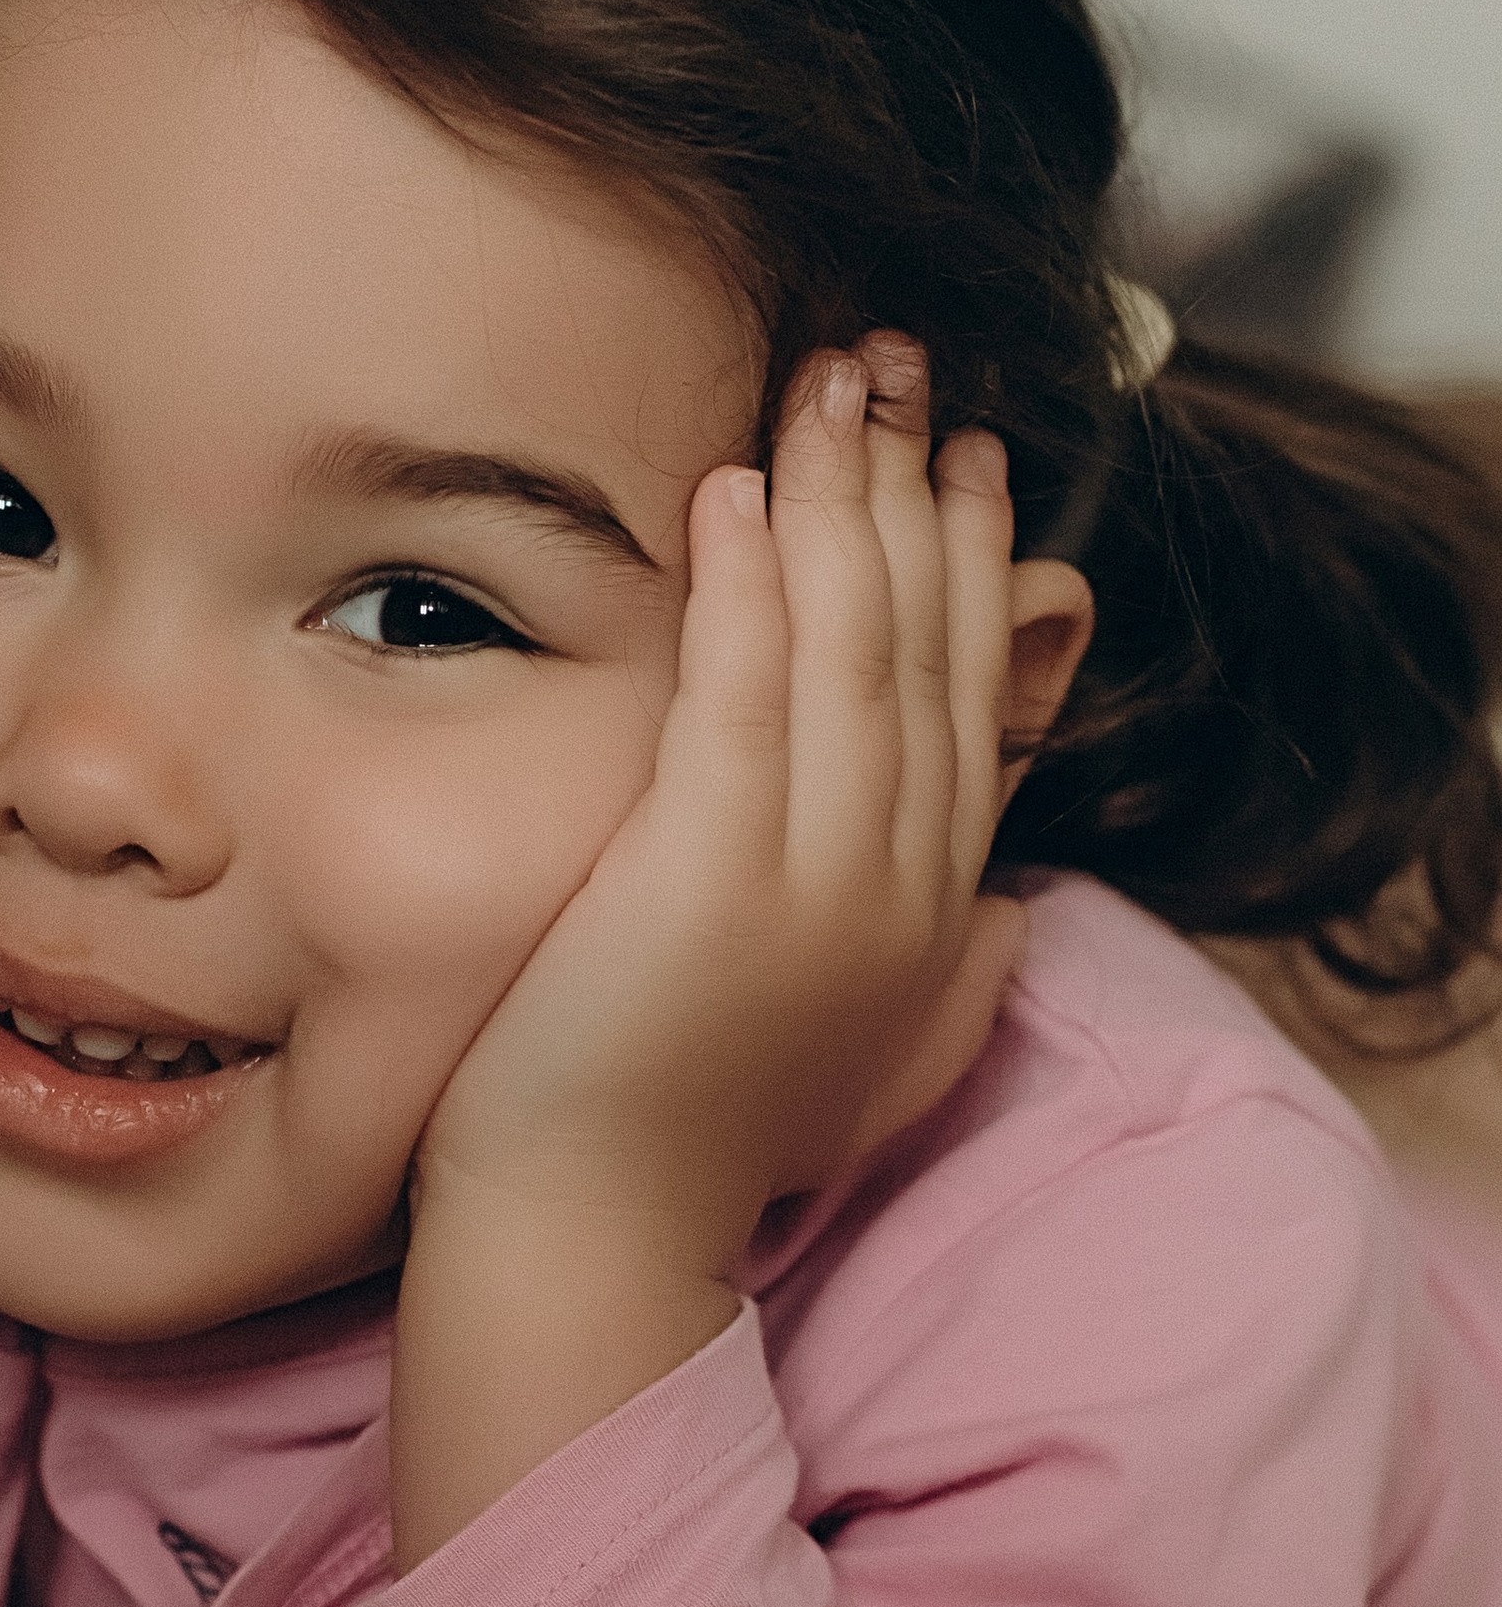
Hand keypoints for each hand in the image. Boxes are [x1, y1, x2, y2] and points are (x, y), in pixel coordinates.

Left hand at [390, 339, 1019, 1565]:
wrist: (598, 1244)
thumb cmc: (695, 1152)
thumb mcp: (862, 1061)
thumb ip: (945, 982)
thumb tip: (1008, 918)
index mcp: (932, 912)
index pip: (968, 696)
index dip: (971, 562)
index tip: (965, 455)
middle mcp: (901, 886)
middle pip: (923, 644)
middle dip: (916, 487)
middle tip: (899, 362)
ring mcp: (813, 882)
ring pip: (848, 647)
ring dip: (841, 497)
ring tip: (829, 381)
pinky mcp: (709, 879)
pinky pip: (742, 694)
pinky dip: (749, 583)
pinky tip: (736, 488)